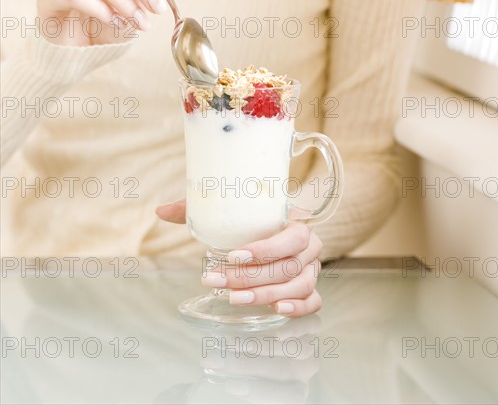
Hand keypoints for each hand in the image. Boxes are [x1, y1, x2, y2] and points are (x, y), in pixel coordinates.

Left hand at [156, 201, 322, 316]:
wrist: (277, 228)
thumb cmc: (253, 221)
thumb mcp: (230, 212)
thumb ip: (199, 210)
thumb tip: (161, 211)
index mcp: (297, 220)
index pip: (291, 237)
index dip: (265, 249)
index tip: (233, 256)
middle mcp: (310, 245)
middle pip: (289, 265)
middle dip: (251, 277)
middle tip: (219, 280)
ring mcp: (312, 267)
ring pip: (299, 284)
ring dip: (266, 294)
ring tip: (235, 298)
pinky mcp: (311, 287)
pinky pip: (314, 300)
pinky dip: (298, 307)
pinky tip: (277, 309)